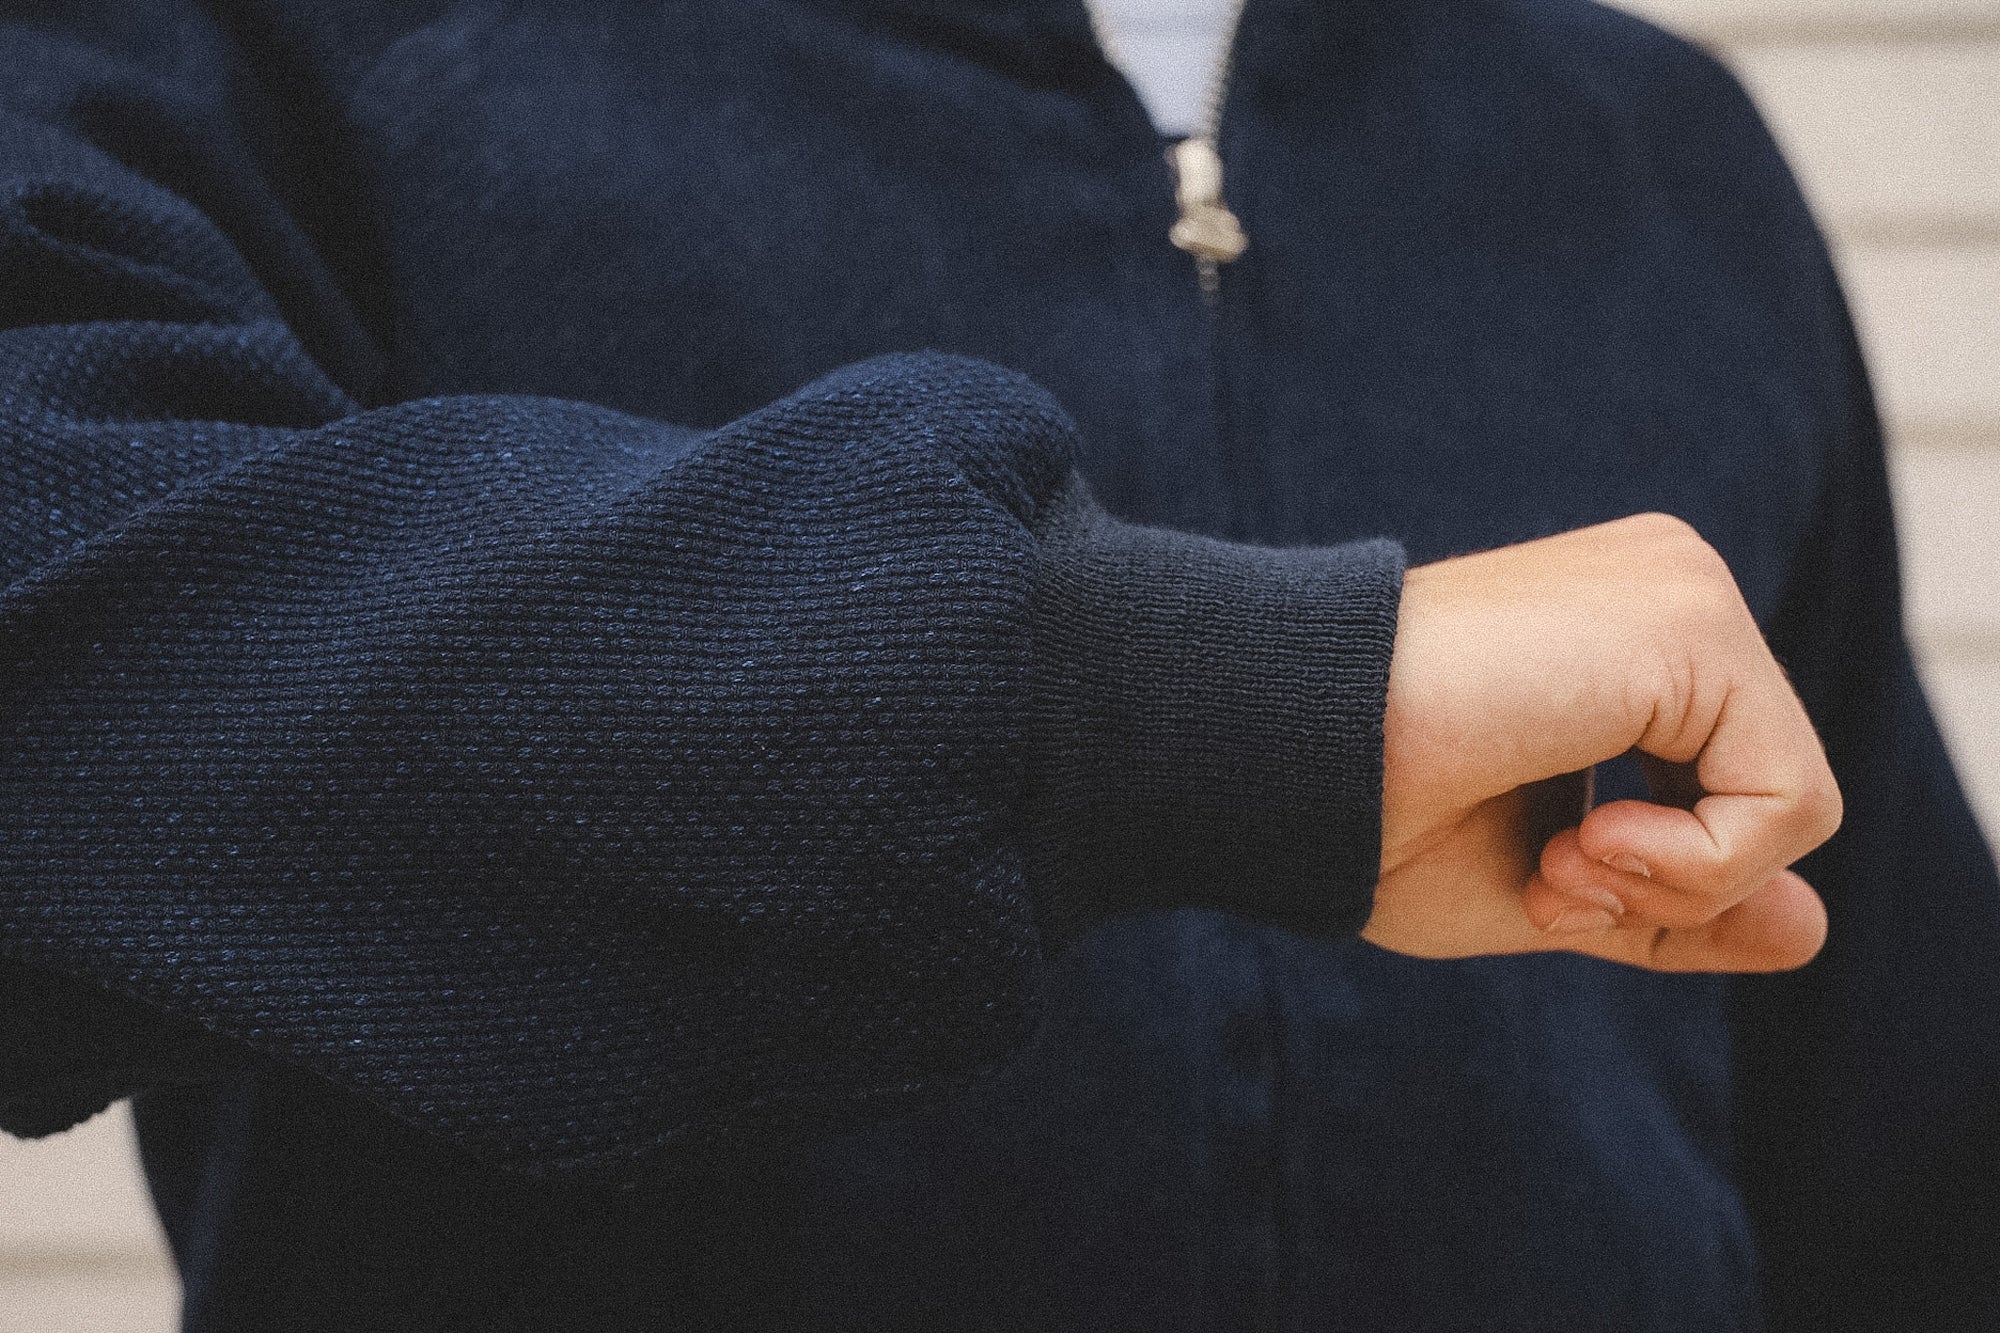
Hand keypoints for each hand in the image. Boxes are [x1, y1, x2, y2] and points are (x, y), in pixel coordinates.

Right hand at [1363, 513, 1839, 971]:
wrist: (1277, 751)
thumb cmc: (1372, 812)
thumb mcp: (1543, 883)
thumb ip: (1673, 901)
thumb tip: (1812, 928)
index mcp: (1628, 635)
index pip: (1730, 792)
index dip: (1653, 878)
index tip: (1536, 871)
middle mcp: (1666, 589)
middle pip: (1772, 798)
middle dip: (1667, 882)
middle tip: (1546, 873)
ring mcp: (1682, 591)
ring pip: (1793, 807)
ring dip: (1673, 881)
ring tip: (1558, 855)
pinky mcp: (1689, 623)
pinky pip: (1789, 803)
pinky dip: (1693, 866)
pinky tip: (1582, 833)